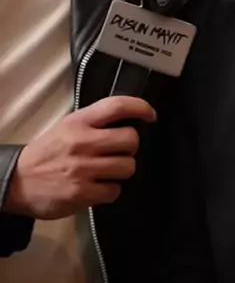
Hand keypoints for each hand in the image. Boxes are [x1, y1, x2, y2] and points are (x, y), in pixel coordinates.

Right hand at [4, 96, 155, 219]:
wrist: (18, 181)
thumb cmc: (48, 151)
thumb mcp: (68, 127)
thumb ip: (94, 122)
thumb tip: (128, 120)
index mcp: (80, 121)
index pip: (117, 106)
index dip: (140, 107)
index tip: (151, 114)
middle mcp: (83, 142)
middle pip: (130, 139)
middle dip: (131, 147)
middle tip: (121, 151)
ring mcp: (83, 169)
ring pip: (127, 167)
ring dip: (122, 170)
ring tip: (109, 171)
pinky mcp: (82, 193)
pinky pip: (114, 191)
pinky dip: (111, 190)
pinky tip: (99, 187)